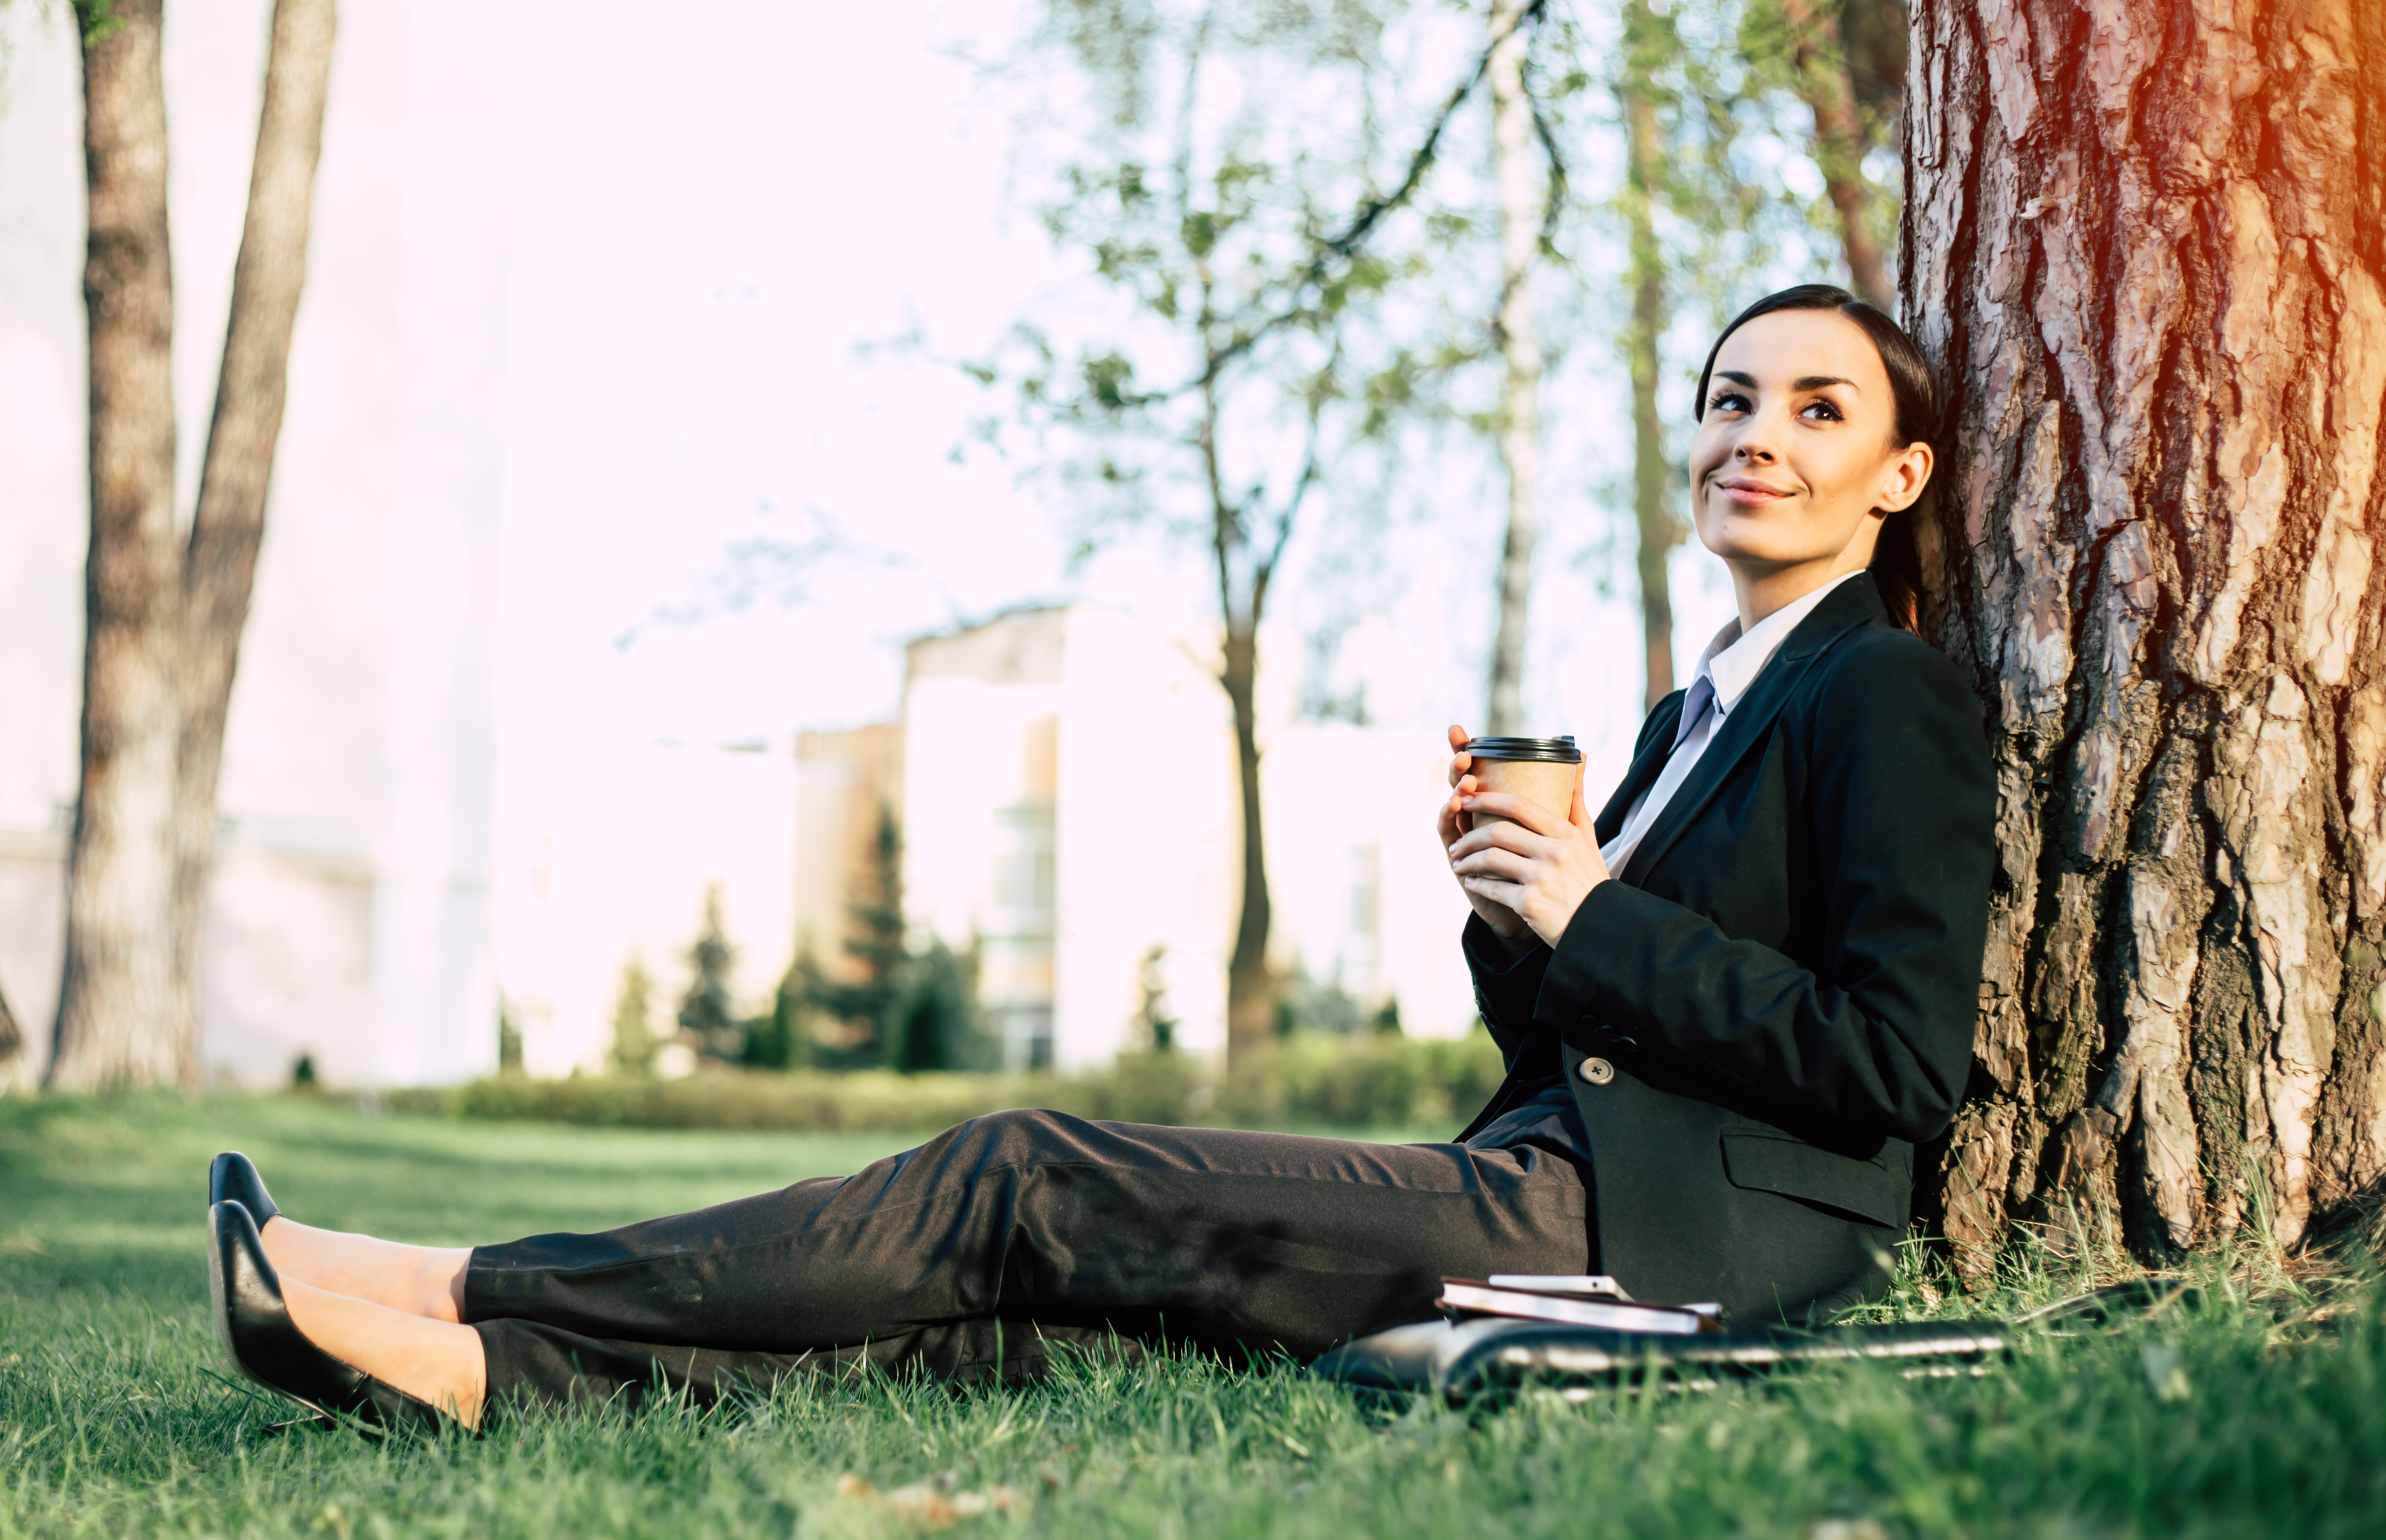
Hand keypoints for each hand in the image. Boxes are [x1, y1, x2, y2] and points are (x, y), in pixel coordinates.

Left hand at [1443, 724, 1610, 950]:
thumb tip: (1578, 757)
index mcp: (1566, 833)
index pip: (1520, 805)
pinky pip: (1493, 888)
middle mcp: (1555, 852)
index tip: (1465, 799)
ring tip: (1458, 861)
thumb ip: (1575, 799)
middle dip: (1469, 834)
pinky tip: (1470, 882)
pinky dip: (1477, 884)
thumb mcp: (1587, 838)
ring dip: (1467, 860)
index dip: (1487, 799)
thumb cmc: (1589, 879)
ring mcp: (1542, 877)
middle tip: (1457, 839)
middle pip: (1498, 831)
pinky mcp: (1531, 903)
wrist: (1601, 927)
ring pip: (1490, 858)